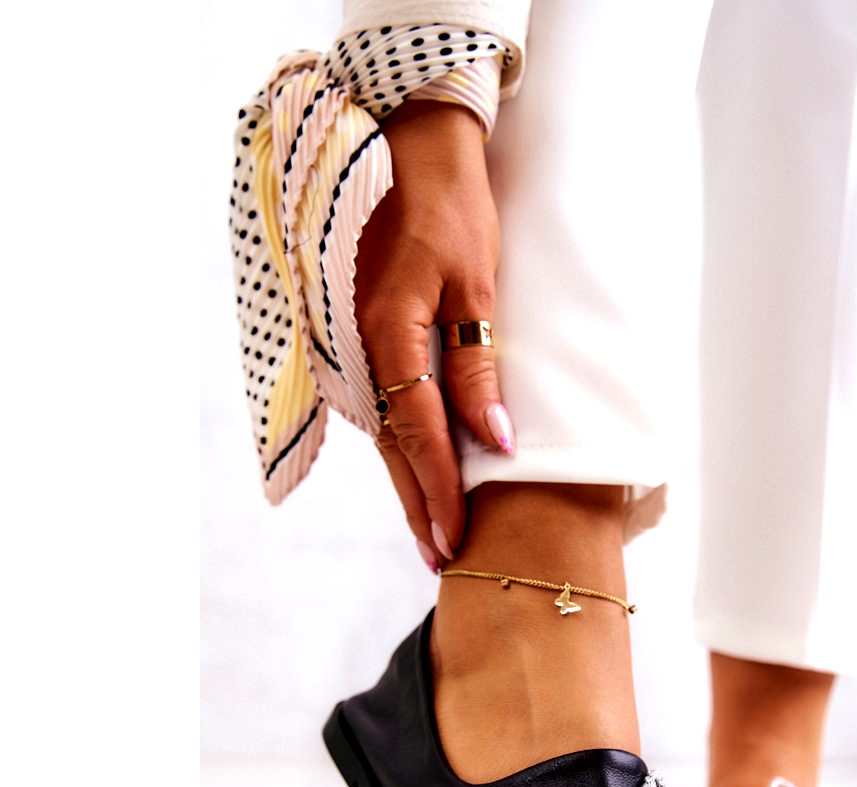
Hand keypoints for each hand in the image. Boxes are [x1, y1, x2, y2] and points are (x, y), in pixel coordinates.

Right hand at [354, 100, 512, 568]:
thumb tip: (498, 441)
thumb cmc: (450, 209)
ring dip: (408, 487)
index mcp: (389, 333)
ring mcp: (355, 345)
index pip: (419, 434)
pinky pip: (382, 408)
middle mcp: (362, 349)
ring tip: (431, 538)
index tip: (457, 539)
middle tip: (441, 563)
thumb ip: (479, 368)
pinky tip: (418, 479)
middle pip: (394, 448)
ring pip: (383, 435)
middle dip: (420, 508)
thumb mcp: (475, 285)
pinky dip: (401, 451)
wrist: (409, 148)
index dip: (441, 490)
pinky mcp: (361, 339)